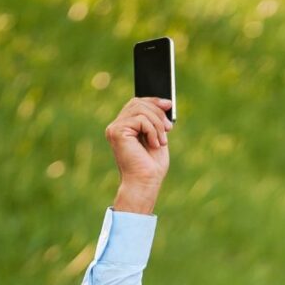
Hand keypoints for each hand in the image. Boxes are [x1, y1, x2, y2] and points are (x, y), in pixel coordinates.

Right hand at [104, 97, 173, 213]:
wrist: (145, 183)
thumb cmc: (151, 166)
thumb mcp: (158, 138)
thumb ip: (156, 122)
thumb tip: (165, 103)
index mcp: (125, 127)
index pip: (136, 104)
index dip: (153, 101)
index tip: (169, 104)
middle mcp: (116, 126)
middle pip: (138, 103)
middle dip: (158, 113)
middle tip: (169, 128)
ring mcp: (114, 128)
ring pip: (140, 110)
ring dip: (157, 124)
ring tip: (162, 141)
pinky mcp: (116, 132)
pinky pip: (140, 119)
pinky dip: (152, 131)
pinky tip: (155, 144)